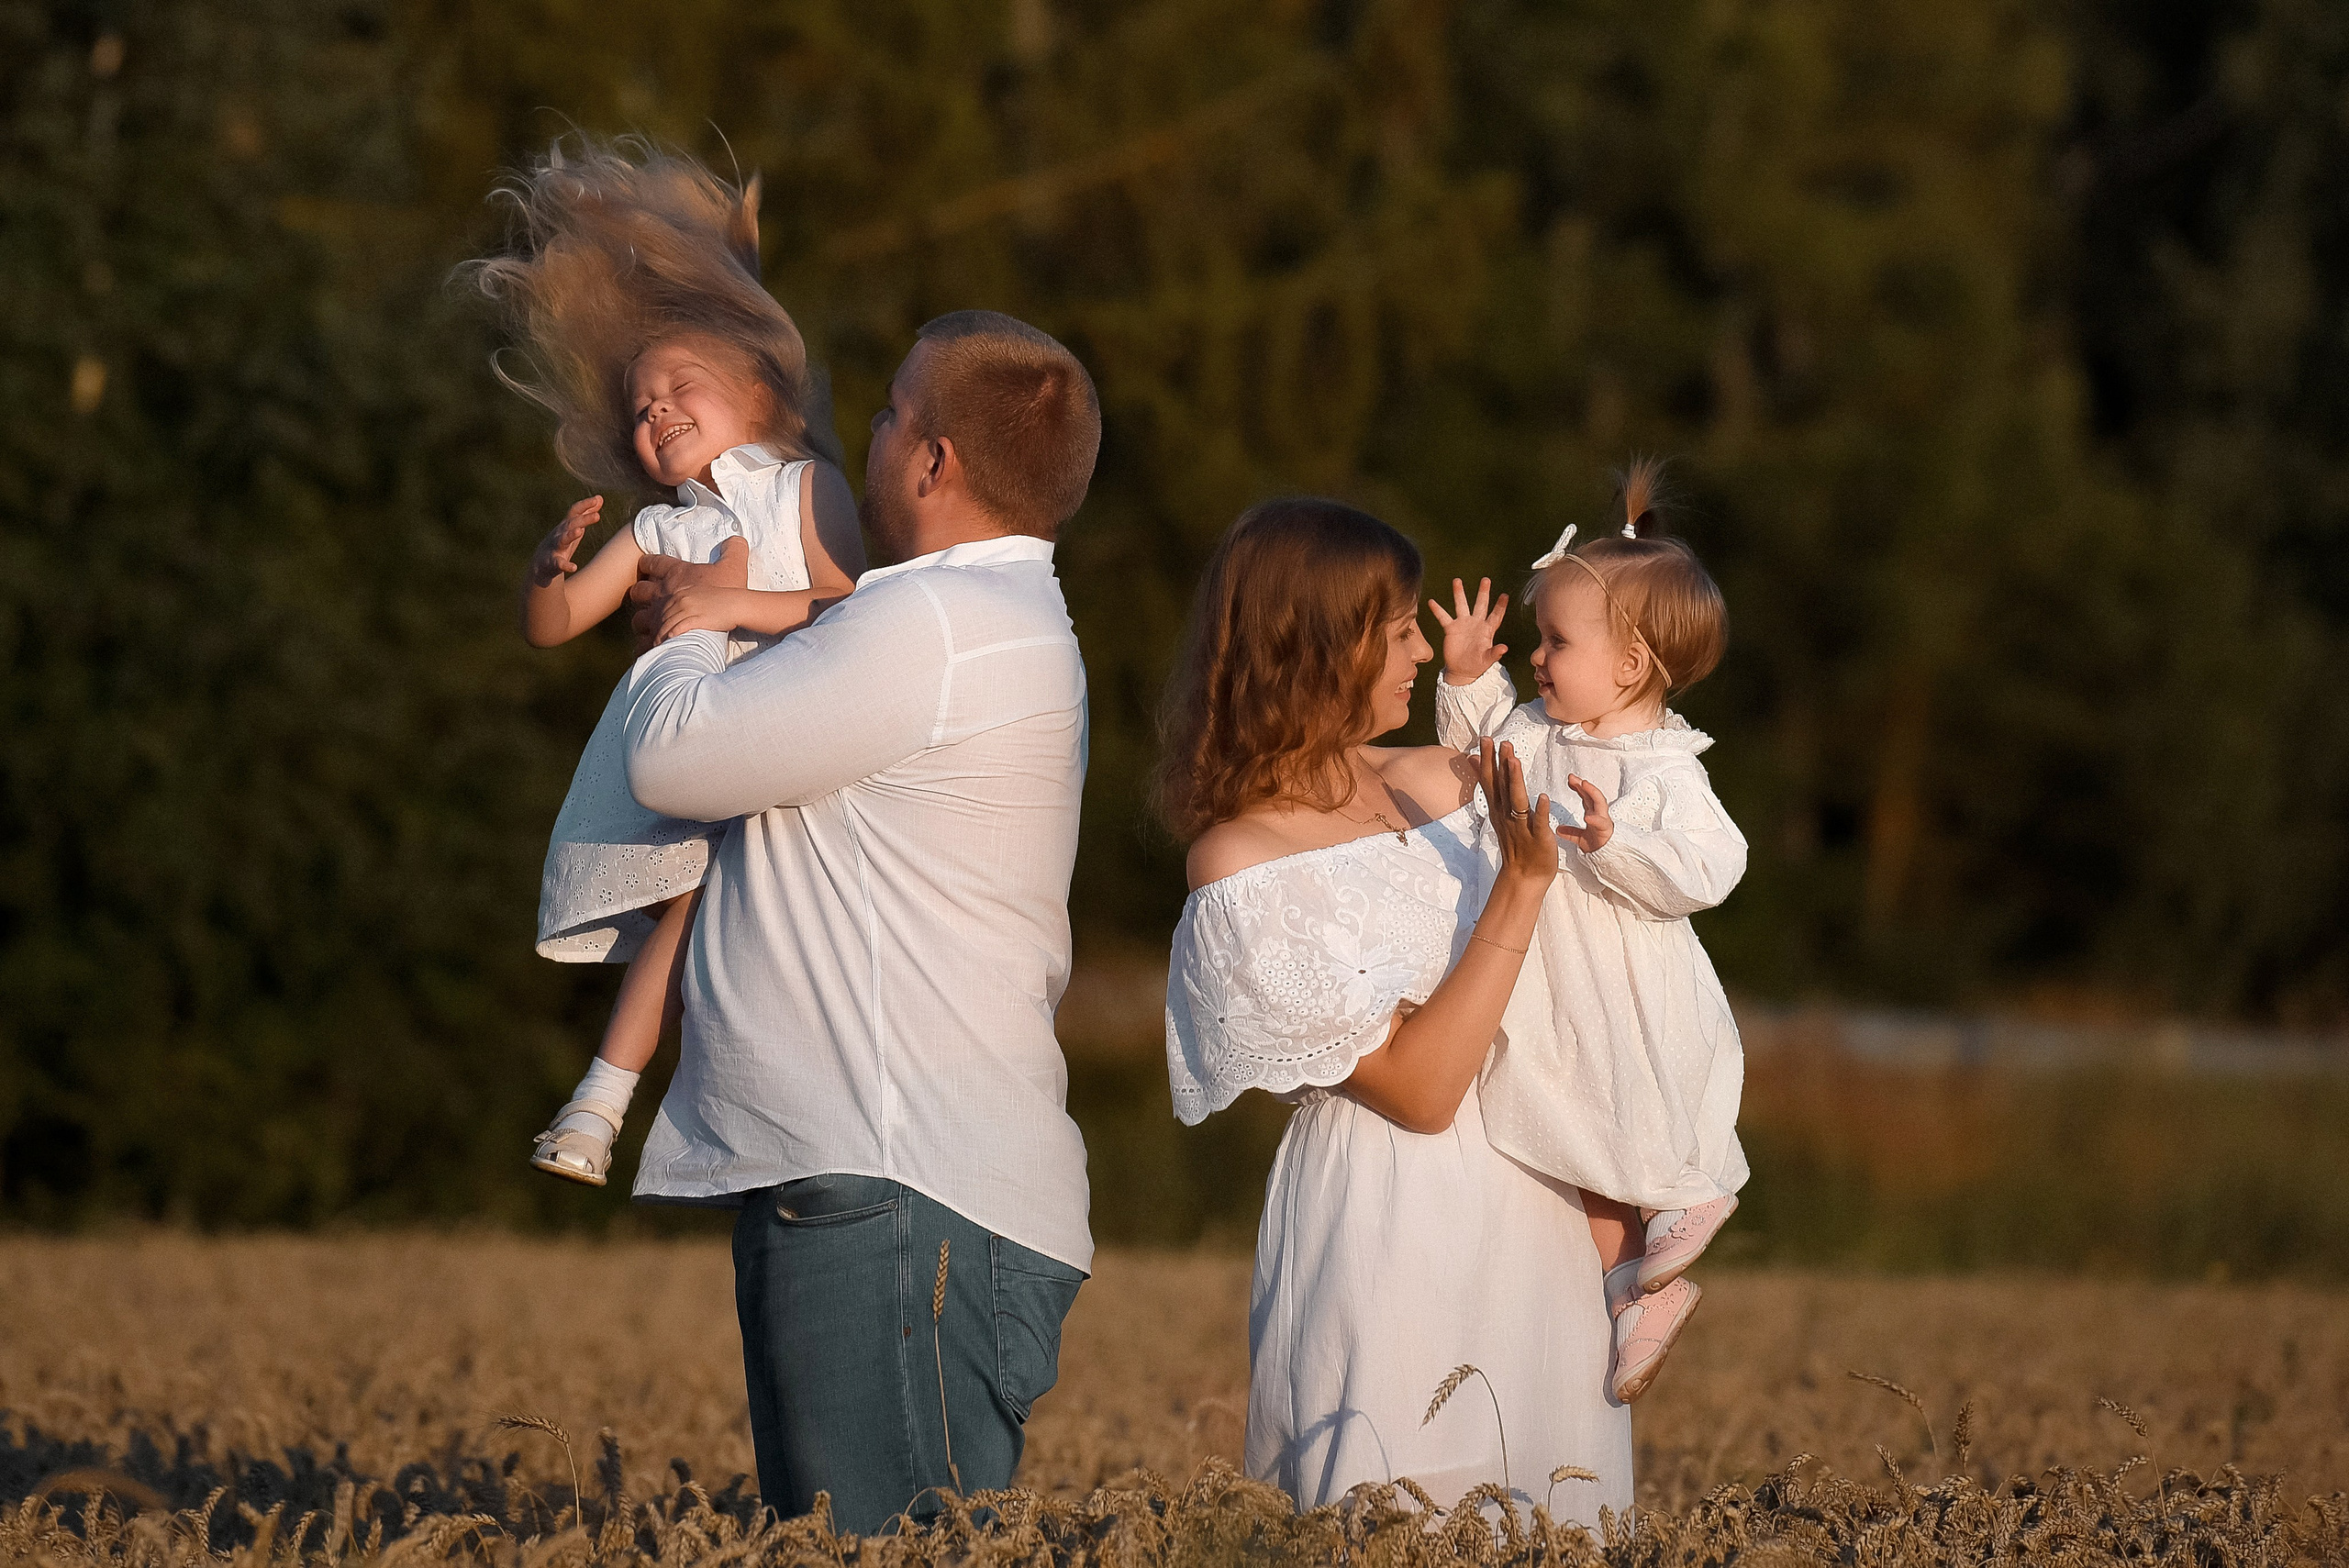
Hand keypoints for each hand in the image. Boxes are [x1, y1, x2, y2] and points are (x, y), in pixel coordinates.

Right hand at [530, 495, 602, 586]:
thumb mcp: (574, 527)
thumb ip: (586, 514)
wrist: (541, 564)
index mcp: (565, 526)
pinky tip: (573, 567)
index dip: (585, 505)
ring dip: (570, 535)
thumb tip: (599, 498)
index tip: (596, 499)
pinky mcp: (552, 563)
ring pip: (562, 540)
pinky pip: (558, 563)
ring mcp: (555, 548)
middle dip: (583, 519)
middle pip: (571, 524)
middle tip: (597, 516)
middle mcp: (559, 534)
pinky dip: (565, 565)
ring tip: (579, 531)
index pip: (574, 512)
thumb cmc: (560, 542)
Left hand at [629, 535, 751, 647]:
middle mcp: (662, 593)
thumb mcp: (732, 566)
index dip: (647, 564)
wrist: (726, 614)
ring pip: (638, 620)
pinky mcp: (661, 635)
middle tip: (649, 602)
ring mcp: (659, 615)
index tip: (648, 569)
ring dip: (642, 624)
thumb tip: (736, 539)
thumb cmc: (728, 590)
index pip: (651, 563)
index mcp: (675, 574)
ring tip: (652, 628)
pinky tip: (654, 649)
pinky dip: (647, 647)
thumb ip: (732, 551)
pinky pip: (646, 644)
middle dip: (639, 596)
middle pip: (637, 591)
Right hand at [1429, 578, 1507, 684]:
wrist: (1462, 671)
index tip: (1505, 595)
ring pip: (1461, 605)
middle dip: (1483, 592)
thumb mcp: (1487, 660)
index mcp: (1487, 630)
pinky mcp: (1450, 629)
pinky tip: (1431, 601)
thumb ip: (1494, 653)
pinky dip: (1437, 609)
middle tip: (1486, 579)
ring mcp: (1463, 625)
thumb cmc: (1477, 665)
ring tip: (1457, 580)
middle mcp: (1476, 624)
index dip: (1500, 606)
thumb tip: (1504, 648)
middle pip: (1480, 604)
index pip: (1495, 615)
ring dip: (1459, 593)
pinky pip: (1443, 617)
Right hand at [1477, 737, 1558, 890]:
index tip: (1486, 738)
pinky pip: (1538, 823)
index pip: (1490, 780)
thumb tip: (1476, 761)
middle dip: (1499, 764)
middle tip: (1499, 741)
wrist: (1525, 876)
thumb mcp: (1499, 812)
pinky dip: (1539, 810)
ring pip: (1516, 801)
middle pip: (1500, 787)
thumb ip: (1491, 786)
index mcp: (1498, 809)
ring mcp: (1521, 827)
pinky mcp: (1537, 839)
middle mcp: (1506, 816)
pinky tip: (1542, 796)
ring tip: (1514, 761)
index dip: (1488, 759)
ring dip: (1515, 781)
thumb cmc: (1516, 841)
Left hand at [1556, 774, 1613, 852]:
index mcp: (1593, 813)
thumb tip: (1558, 829)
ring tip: (1584, 785)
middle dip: (1584, 786)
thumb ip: (1570, 832)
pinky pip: (1601, 823)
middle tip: (1574, 778)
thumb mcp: (1580, 837)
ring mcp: (1604, 820)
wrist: (1607, 858)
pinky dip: (1595, 819)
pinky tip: (1588, 817)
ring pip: (1600, 803)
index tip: (1570, 779)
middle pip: (1593, 795)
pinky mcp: (1606, 830)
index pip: (1586, 796)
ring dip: (1592, 792)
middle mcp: (1599, 814)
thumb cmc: (1597, 844)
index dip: (1579, 787)